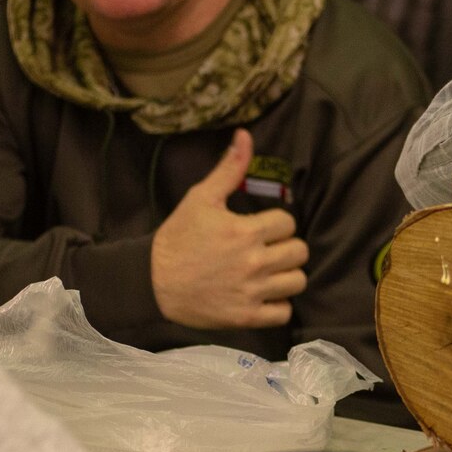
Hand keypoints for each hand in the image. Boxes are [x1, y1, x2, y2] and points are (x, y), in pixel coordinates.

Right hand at [152, 129, 308, 328]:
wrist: (152, 281)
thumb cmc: (178, 237)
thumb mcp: (201, 198)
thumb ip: (229, 169)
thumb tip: (245, 135)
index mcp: (245, 231)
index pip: (288, 222)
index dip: (277, 223)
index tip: (262, 228)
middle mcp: (253, 262)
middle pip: (299, 252)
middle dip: (286, 248)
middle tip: (268, 249)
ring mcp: (252, 291)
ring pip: (298, 281)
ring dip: (287, 275)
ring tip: (271, 271)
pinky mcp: (247, 316)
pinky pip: (284, 312)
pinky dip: (279, 304)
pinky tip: (265, 294)